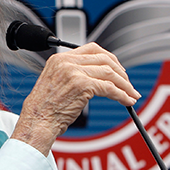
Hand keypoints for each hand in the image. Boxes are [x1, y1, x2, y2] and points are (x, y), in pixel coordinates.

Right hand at [11, 43, 140, 154]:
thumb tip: (97, 75)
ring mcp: (74, 72)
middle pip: (104, 58)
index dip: (109, 58)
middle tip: (128, 84)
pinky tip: (126, 101)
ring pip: (109, 73)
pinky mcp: (82, 85)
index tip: (118, 69)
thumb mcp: (56, 82)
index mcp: (60, 58)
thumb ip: (72, 73)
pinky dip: (121, 94)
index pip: (92, 48)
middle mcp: (66, 61)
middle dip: (120, 71)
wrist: (37, 122)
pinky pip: (109, 88)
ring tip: (131, 94)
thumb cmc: (45, 109)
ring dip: (124, 85)